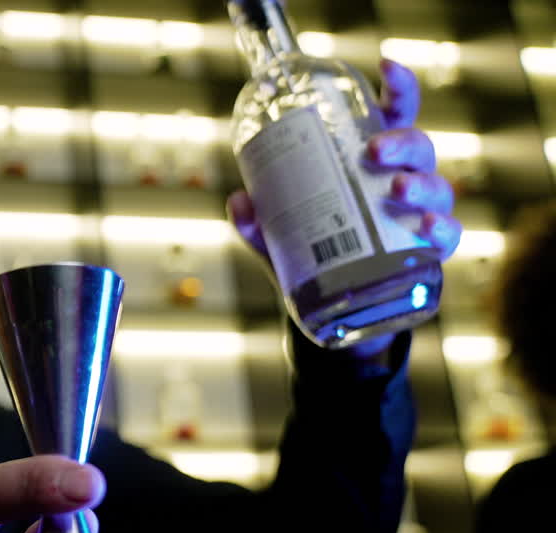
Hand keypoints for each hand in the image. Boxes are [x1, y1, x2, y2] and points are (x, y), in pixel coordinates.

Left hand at [227, 58, 462, 358]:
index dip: (397, 88)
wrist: (335, 311)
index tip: (386, 66)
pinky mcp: (429, 252)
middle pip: (416, 146)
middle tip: (373, 151)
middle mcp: (401, 180)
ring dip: (419, 184)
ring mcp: (420, 214)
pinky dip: (442, 230)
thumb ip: (256, 221)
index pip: (393, 115)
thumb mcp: (276, 238)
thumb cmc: (311, 257)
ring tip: (395, 191)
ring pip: (436, 186)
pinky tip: (427, 229)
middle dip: (400, 142)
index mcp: (371, 163)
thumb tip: (238, 199)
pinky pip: (449, 235)